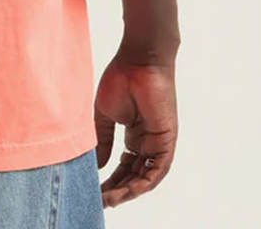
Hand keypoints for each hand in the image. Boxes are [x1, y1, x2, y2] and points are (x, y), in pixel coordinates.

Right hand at [93, 49, 177, 208]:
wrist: (139, 60)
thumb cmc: (121, 79)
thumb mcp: (105, 115)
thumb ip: (103, 141)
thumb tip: (97, 166)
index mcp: (135, 135)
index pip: (124, 166)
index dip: (109, 180)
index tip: (94, 190)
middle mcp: (147, 143)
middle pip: (133, 175)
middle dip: (115, 190)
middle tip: (98, 200)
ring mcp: (158, 143)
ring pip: (145, 177)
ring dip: (127, 191)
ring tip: (107, 200)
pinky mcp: (166, 141)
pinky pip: (157, 171)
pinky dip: (142, 183)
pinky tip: (125, 192)